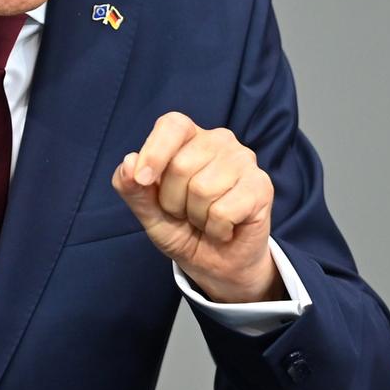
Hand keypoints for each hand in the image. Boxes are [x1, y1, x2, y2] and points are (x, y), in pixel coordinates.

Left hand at [111, 111, 281, 303]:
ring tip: (206, 220)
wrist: (218, 264)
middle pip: (181, 165)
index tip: (142, 180)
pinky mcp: (261, 186)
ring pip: (203, 189)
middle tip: (186, 213)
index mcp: (189, 138)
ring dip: (197, 217)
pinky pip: (223, 210)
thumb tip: (128, 163)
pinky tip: (224, 228)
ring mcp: (244, 161)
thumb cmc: (184, 230)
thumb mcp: (149, 213)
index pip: (173, 125)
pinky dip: (216, 229)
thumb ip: (133, 190)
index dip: (155, 152)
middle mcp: (219, 141)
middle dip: (173, 201)